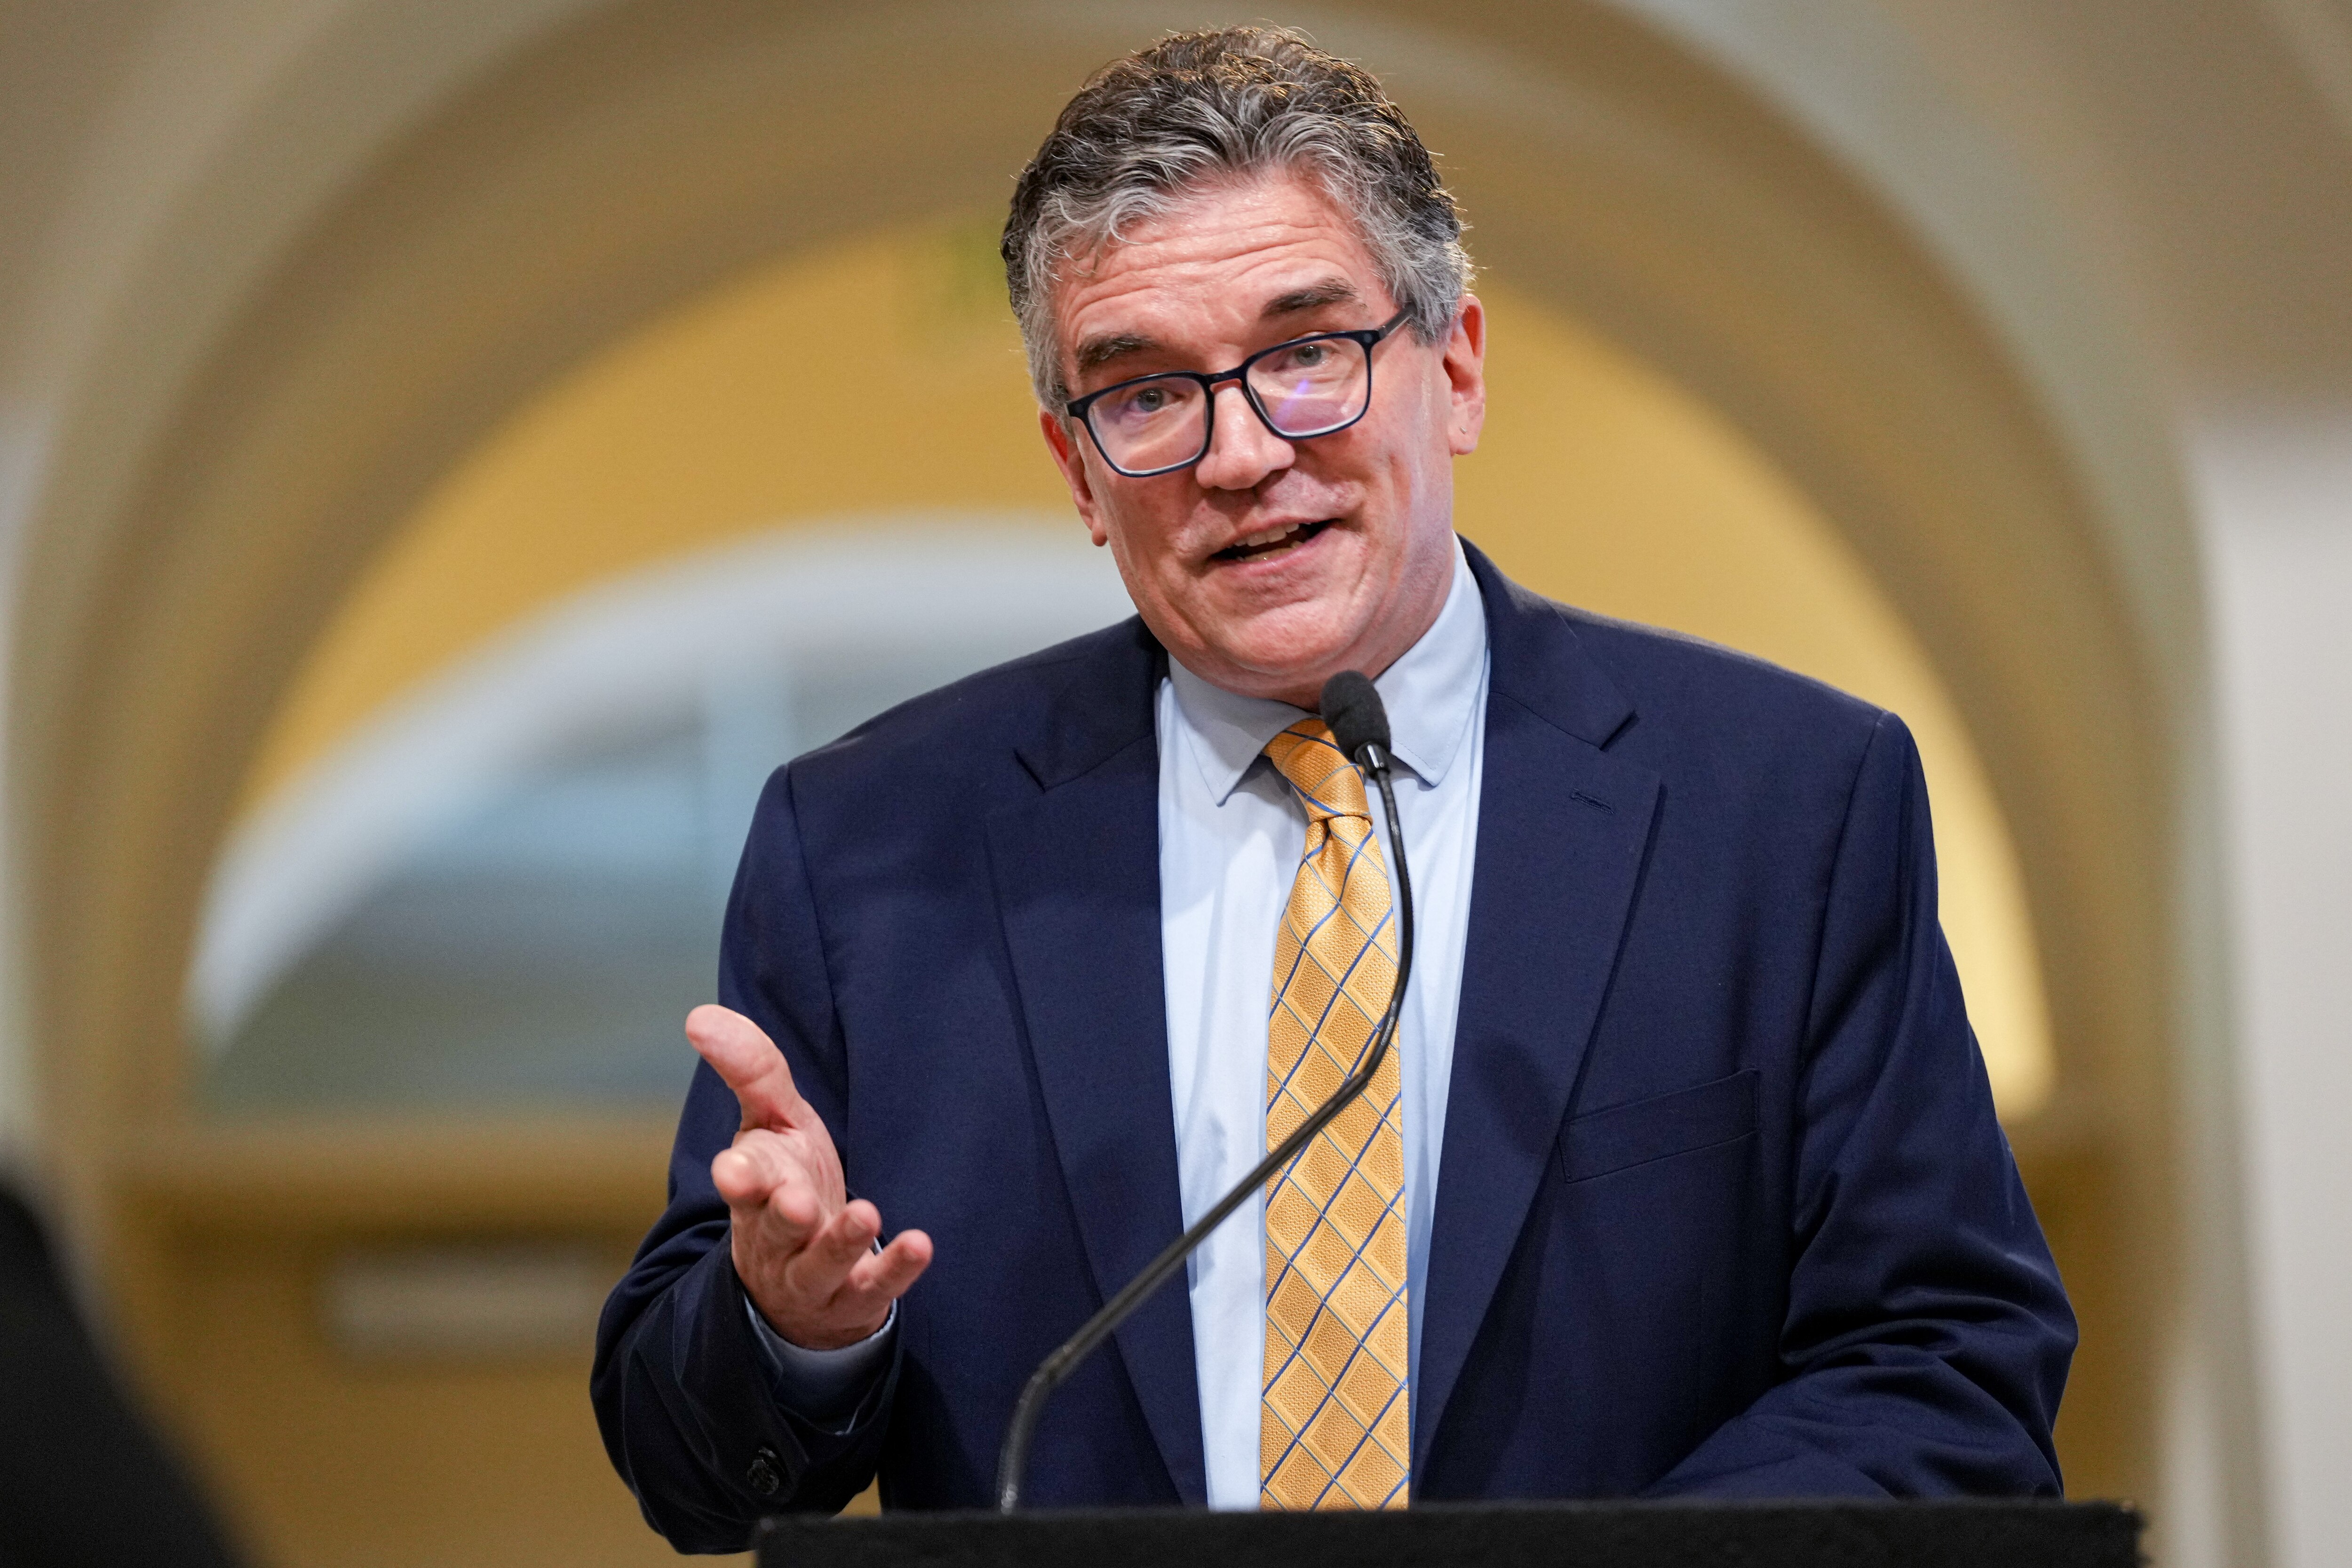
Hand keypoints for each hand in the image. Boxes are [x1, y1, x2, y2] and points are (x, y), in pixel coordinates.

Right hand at [686, 1004, 932, 1348]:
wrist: (802, 1282)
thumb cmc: (788, 1183)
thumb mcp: (772, 1125)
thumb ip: (750, 1072)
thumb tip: (700, 1016)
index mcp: (754, 1190)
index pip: (742, 1184)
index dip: (739, 1178)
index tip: (733, 1170)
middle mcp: (776, 1237)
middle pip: (774, 1228)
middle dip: (783, 1214)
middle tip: (797, 1201)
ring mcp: (813, 1275)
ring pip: (820, 1264)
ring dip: (841, 1241)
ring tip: (867, 1214)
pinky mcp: (854, 1299)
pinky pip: (874, 1288)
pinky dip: (896, 1269)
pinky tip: (921, 1245)